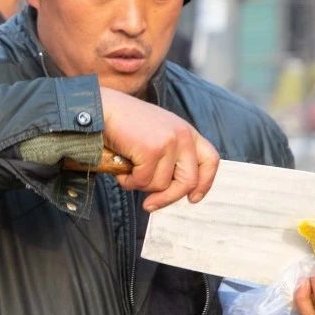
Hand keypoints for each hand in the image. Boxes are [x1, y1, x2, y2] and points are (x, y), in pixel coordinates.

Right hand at [99, 87, 219, 210]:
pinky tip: (121, 165)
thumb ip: (170, 156)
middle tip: (149, 205)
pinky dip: (128, 181)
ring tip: (128, 168)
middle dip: (168, 198)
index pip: (210, 160)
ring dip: (140, 184)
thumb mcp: (157, 135)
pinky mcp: (152, 150)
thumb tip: (170, 190)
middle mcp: (183, 136)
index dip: (204, 183)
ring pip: (160, 185)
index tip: (192, 198)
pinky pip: (142, 181)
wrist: (104, 108)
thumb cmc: (125, 124)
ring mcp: (169, 142)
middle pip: (188, 181)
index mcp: (187, 132)